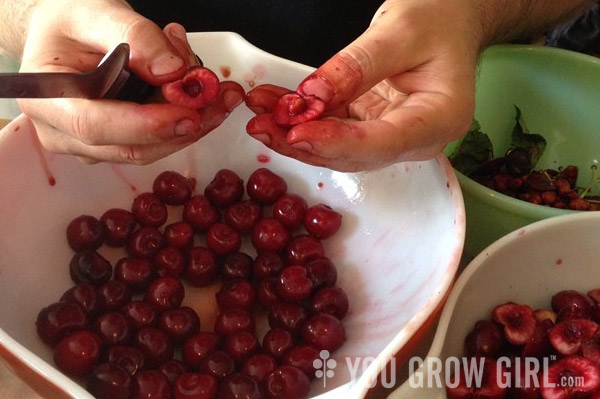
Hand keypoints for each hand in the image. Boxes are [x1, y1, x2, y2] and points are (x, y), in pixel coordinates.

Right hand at [17, 0, 243, 163]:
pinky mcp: (114, 146)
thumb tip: (173, 71)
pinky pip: (155, 143)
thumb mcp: (97, 11)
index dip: (146, 125)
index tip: (189, 114)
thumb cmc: (70, 23)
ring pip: (150, 149)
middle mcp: (63, 133)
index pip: (95, 126)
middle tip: (222, 96)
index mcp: (46, 99)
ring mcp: (89, 146)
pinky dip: (183, 120)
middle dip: (183, 125)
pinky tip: (199, 93)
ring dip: (191, 123)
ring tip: (215, 87)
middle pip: (131, 147)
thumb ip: (135, 36)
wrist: (63, 34)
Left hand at [245, 0, 478, 171]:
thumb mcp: (399, 31)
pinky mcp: (372, 126)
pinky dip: (304, 118)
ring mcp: (393, 135)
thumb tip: (312, 95)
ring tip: (260, 115)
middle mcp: (417, 138)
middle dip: (305, 143)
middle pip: (355, 153)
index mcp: (440, 119)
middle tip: (263, 127)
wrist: (448, 21)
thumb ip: (356, 66)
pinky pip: (334, 127)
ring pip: (338, 146)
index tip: (297, 134)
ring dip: (296, 133)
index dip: (336, 142)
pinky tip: (275, 105)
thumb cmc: (439, 22)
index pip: (383, 142)